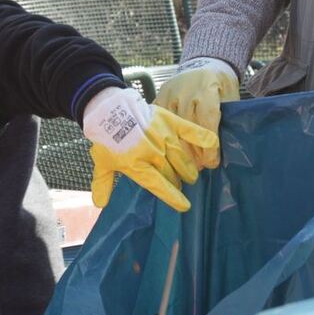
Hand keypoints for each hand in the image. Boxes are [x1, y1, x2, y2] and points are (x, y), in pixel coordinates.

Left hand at [83, 86, 217, 211]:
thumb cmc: (107, 138)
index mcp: (137, 164)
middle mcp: (152, 152)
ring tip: (191, 173)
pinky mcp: (170, 121)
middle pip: (172, 173)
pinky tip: (213, 144)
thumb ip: (103, 183)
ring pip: (182, 158)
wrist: (110, 108)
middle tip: (179, 181)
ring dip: (189, 168)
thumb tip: (100, 204)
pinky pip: (190, 131)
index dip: (172, 196)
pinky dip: (203, 137)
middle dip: (177, 180)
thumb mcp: (102, 161)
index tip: (185, 205)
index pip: (158, 185)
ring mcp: (163, 136)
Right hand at [154, 57, 238, 168]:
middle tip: (198, 169)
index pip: (206, 121)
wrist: (206, 62)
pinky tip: (169, 151)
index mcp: (207, 87)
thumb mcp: (231, 98)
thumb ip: (227, 119)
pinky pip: (159, 121)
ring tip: (185, 166)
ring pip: (170, 126)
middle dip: (193, 152)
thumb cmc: (222, 85)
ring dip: (178, 149)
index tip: (211, 162)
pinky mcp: (160, 95)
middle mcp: (186, 89)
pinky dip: (164, 137)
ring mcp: (170, 92)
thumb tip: (221, 151)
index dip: (208, 146)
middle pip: (187, 127)